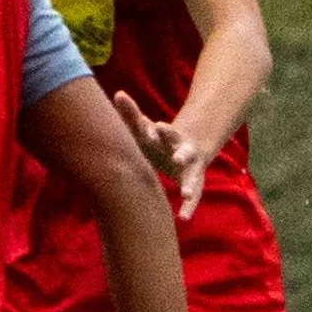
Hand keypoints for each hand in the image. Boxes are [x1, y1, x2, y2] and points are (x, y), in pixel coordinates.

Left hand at [114, 91, 213, 219]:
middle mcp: (182, 150)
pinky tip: (184, 218)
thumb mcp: (144, 128)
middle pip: (183, 150)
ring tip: (186, 193)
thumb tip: (117, 93)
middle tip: (177, 157)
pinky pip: (194, 195)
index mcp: (168, 136)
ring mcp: (191, 167)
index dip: (159, 130)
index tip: (156, 127)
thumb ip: (131, 114)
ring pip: (192, 175)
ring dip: (189, 183)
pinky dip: (190, 206)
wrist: (185, 149)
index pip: (163, 131)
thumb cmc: (156, 139)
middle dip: (182, 154)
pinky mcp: (193, 181)